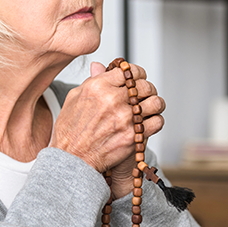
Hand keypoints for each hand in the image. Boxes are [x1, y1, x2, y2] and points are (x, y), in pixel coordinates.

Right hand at [50, 61, 164, 196]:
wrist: (73, 160)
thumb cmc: (70, 131)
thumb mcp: (74, 98)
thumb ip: (91, 80)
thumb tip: (99, 66)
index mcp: (98, 87)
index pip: (128, 71)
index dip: (136, 74)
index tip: (136, 78)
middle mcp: (112, 99)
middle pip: (145, 85)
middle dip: (146, 89)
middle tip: (143, 95)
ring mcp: (124, 118)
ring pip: (155, 102)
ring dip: (154, 104)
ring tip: (149, 108)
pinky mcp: (133, 135)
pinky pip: (157, 122)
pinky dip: (155, 121)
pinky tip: (148, 123)